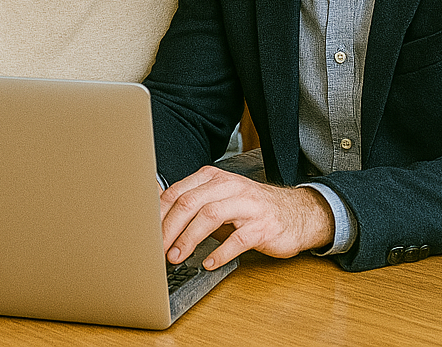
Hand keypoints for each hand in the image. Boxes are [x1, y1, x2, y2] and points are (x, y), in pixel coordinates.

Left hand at [160, 166, 334, 267]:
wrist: (295, 213)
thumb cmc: (249, 208)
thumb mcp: (219, 198)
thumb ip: (193, 205)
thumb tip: (159, 222)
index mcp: (212, 178)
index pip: (177, 191)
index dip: (159, 213)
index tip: (145, 232)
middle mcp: (228, 186)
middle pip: (189, 203)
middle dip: (169, 228)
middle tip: (157, 249)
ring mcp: (246, 204)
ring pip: (209, 216)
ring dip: (189, 239)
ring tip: (176, 257)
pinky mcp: (262, 225)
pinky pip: (238, 238)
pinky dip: (220, 252)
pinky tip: (208, 263)